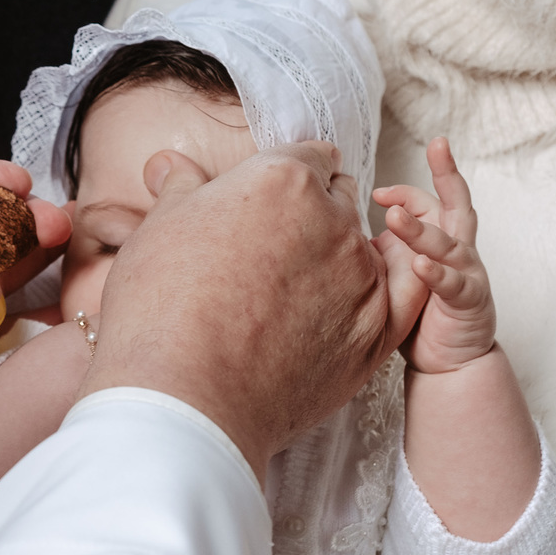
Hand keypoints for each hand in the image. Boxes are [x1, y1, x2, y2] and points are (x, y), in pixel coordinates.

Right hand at [79, 141, 411, 482]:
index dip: (285, 177)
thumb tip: (171, 163)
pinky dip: (373, 295)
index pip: (306, 157)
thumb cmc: (160, 309)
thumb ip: (180, 187)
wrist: (183, 397)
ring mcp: (360, 276)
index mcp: (281, 178)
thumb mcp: (157, 230)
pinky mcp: (374, 332)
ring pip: (361, 250)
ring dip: (336, 259)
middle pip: (337, 200)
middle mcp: (333, 218)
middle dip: (311, 214)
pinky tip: (345, 303)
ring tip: (290, 294)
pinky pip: (398, 298)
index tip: (268, 202)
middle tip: (271, 249)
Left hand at [372, 137, 493, 372]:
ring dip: (422, 229)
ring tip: (395, 218)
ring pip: (450, 241)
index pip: (426, 201)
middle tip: (439, 145)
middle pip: (456, 202)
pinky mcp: (470, 301)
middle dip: (448, 172)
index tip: (374, 191)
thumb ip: (381, 250)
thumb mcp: (396, 274)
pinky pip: (454, 284)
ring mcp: (467, 273)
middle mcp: (458, 248)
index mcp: (440, 238)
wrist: (448, 361)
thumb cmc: (420, 314)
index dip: (402, 191)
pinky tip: (419, 266)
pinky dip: (436, 274)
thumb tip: (340, 228)